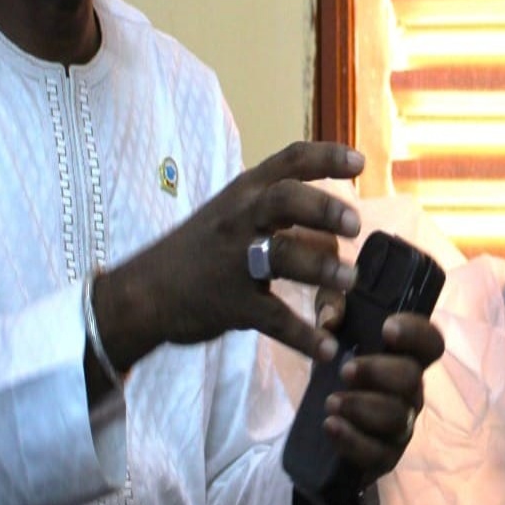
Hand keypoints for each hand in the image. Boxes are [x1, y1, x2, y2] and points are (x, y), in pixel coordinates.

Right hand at [90, 140, 363, 373]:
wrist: (144, 292)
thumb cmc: (202, 248)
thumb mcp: (234, 212)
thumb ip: (280, 208)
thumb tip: (339, 222)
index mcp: (246, 192)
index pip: (289, 161)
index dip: (327, 157)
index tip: (360, 163)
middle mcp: (241, 219)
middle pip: (284, 199)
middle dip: (322, 208)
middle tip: (354, 226)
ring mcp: (234, 262)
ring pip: (282, 256)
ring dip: (320, 268)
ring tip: (350, 281)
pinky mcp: (231, 304)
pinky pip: (273, 318)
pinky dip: (303, 335)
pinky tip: (328, 348)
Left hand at [321, 312, 444, 486]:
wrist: (319, 422)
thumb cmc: (336, 367)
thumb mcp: (327, 327)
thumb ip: (328, 308)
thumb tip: (331, 319)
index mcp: (406, 357)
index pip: (430, 342)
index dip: (416, 334)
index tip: (387, 328)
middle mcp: (411, 390)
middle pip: (412, 378)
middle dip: (379, 372)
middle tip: (345, 370)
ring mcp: (401, 425)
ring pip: (396, 416)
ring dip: (362, 406)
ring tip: (330, 402)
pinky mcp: (385, 456)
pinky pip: (378, 453)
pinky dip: (353, 440)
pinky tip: (331, 426)